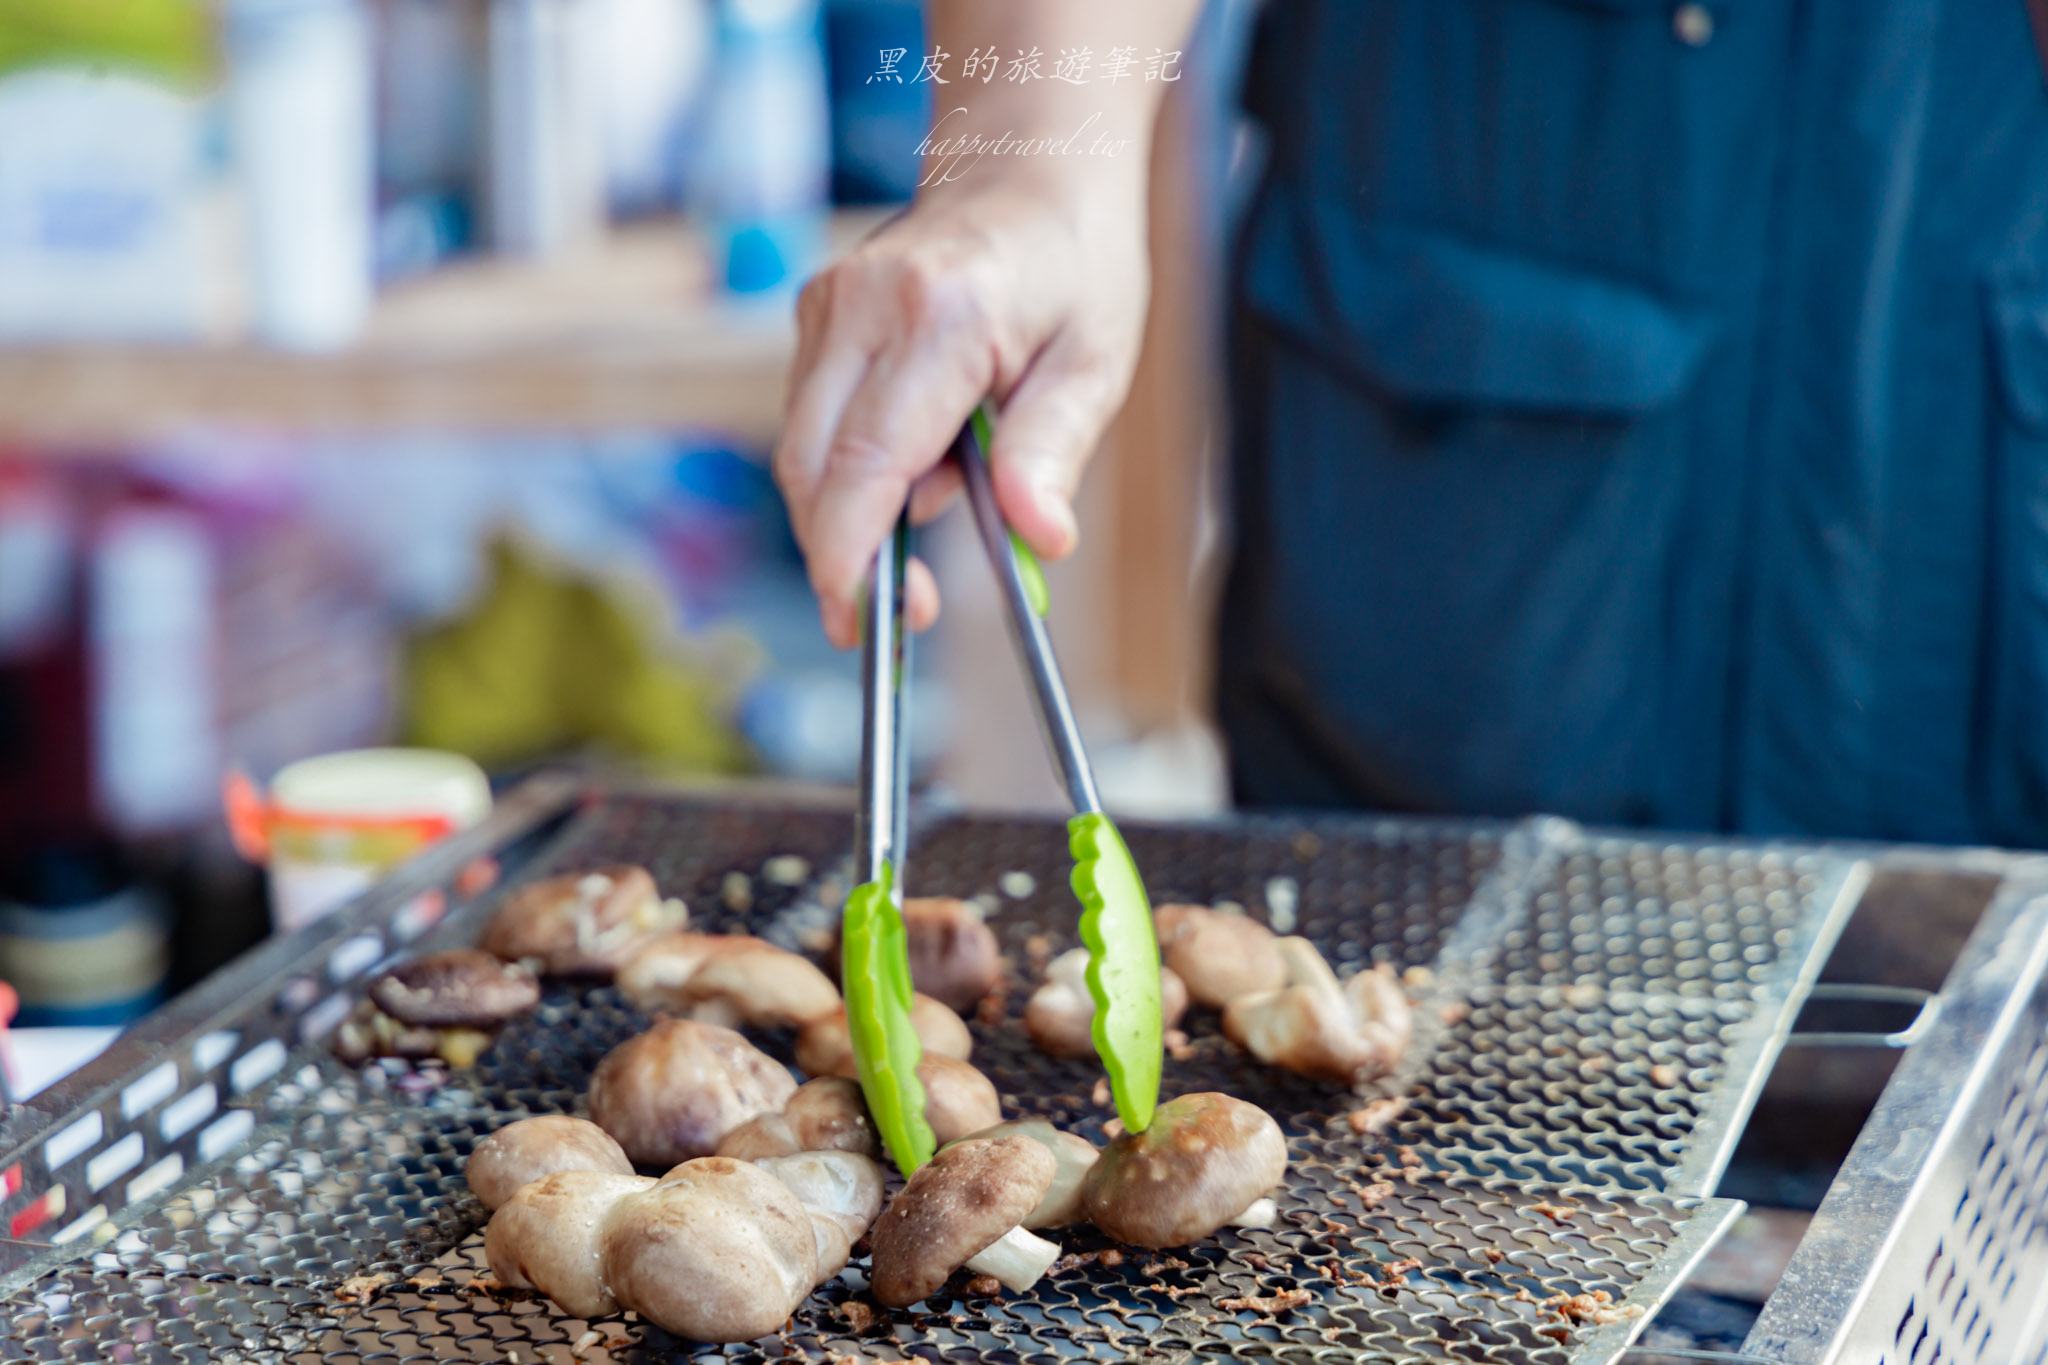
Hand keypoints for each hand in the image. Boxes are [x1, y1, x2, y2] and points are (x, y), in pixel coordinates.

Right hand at [774, 169, 1148, 647]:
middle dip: (843, 555)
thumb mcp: (1094, 361)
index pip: (864, 462)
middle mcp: (863, 304)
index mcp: (941, 317)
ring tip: (951, 485)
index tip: (864, 623)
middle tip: (908, 608)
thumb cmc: (1073, 262)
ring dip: (857, 506)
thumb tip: (1036, 538)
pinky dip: (856, 463)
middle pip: (809, 468)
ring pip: (802, 451)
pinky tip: (924, 446)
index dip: (850, 557)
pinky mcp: (814, 314)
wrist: (1028, 165)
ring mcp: (827, 304)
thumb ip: (1052, 451)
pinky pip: (813, 420)